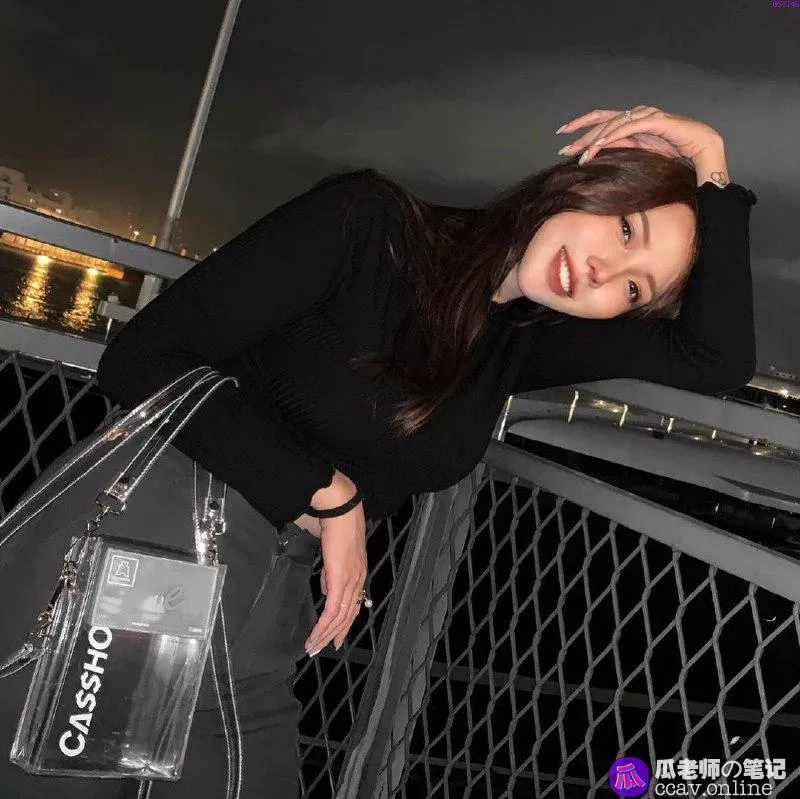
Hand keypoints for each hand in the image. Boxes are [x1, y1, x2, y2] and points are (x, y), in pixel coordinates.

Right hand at [303, 499, 367, 654]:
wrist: (341, 511)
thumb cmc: (336, 525)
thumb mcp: (334, 554)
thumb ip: (331, 573)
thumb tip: (326, 590)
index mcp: (358, 574)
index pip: (353, 606)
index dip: (343, 625)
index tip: (334, 639)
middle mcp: (358, 581)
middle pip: (347, 617)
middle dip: (333, 636)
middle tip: (318, 649)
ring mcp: (352, 581)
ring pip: (340, 618)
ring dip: (325, 635)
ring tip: (312, 647)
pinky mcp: (341, 580)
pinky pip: (332, 610)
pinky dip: (323, 625)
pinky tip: (315, 634)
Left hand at [556, 105, 722, 164]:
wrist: (701, 146)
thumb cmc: (672, 152)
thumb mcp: (639, 154)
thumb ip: (620, 150)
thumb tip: (598, 156)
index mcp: (630, 121)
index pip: (601, 119)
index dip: (581, 125)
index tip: (562, 134)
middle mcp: (635, 114)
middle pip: (602, 121)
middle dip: (581, 136)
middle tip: (565, 148)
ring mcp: (645, 115)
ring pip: (613, 123)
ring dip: (596, 139)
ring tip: (583, 154)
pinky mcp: (656, 121)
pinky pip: (630, 127)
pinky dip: (614, 134)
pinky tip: (601, 143)